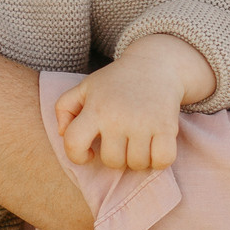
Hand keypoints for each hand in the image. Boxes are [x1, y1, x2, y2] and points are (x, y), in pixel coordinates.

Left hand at [53, 33, 214, 170]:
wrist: (155, 66)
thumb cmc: (115, 82)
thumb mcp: (85, 88)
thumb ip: (64, 108)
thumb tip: (62, 133)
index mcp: (95, 109)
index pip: (74, 143)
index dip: (77, 156)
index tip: (88, 152)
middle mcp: (118, 118)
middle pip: (111, 160)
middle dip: (114, 156)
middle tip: (119, 142)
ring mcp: (144, 123)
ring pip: (136, 164)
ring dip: (136, 159)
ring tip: (136, 143)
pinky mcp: (167, 127)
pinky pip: (162, 160)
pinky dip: (159, 160)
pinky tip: (154, 149)